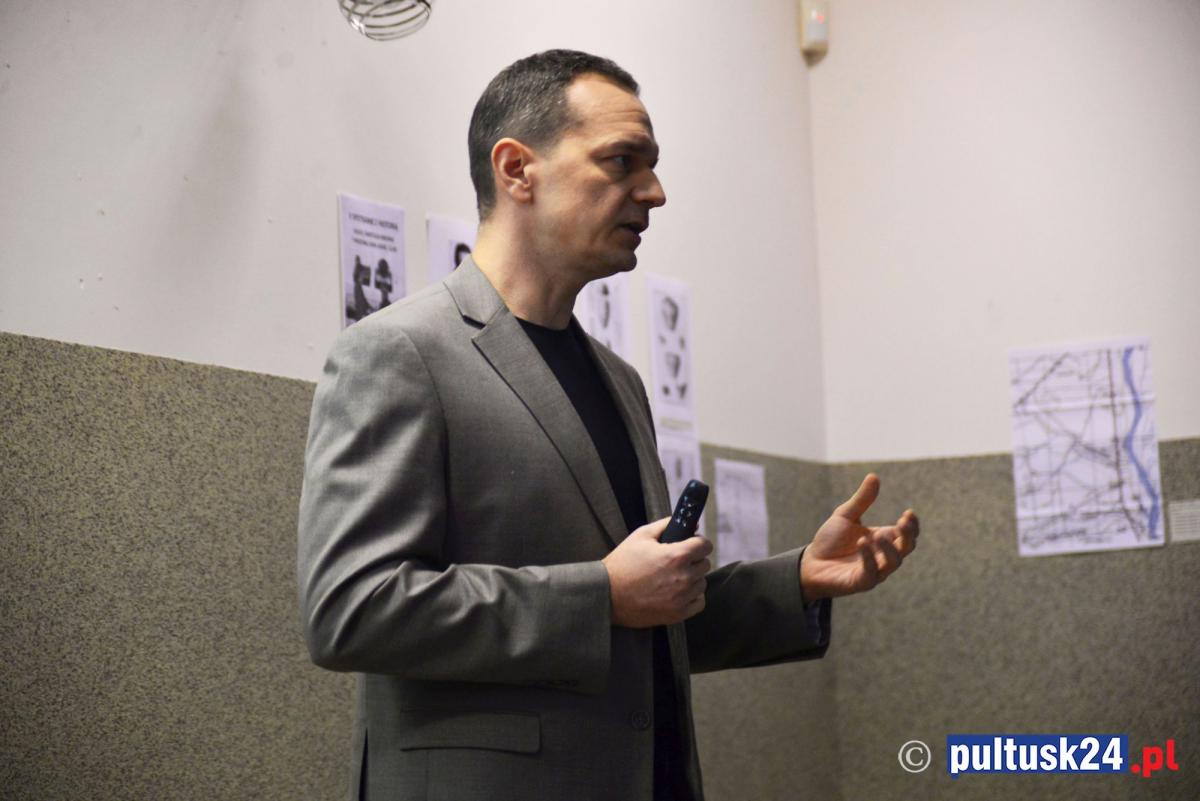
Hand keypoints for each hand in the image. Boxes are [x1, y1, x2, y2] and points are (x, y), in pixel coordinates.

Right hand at [602, 517, 713, 627]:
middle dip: (694, 559)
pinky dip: (692, 597)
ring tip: (673, 577)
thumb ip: (667, 525)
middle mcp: (683, 578)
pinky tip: (678, 592)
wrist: (607, 595)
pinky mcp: (678, 614)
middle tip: (677, 561)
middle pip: (704, 564)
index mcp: (675, 556)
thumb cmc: (622, 564)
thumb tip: (691, 523)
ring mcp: (681, 598)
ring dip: (693, 578)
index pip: (705, 545)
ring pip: (702, 583)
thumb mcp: (641, 536)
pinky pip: (699, 602)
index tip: (691, 544)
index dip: (698, 542)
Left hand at [799, 474, 918, 601]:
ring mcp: (875, 570)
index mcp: (883, 539)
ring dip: (888, 548)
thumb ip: (862, 500)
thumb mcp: (845, 515)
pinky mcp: (862, 582)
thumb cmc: (831, 540)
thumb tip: (874, 476)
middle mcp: (883, 556)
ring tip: (875, 536)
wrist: (810, 562)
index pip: (907, 534)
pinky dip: (869, 559)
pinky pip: (872, 573)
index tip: (908, 513)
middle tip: (902, 522)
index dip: (912, 525)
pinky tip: (863, 544)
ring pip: (894, 562)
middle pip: (907, 548)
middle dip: (908, 535)